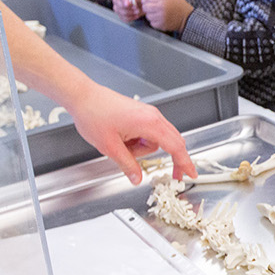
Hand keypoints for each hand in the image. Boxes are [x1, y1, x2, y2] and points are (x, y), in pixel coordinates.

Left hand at [67, 82, 196, 182]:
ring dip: (145, 149)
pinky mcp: (142, 113)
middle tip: (172, 175)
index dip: (185, 162)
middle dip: (172, 159)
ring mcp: (148, 114)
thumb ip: (127, 164)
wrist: (83, 96)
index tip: (191, 173)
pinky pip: (150, 132)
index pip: (175, 147)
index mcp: (149, 123)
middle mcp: (153, 116)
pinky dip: (142, 141)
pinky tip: (125, 140)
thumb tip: (137, 178)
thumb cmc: (94, 114)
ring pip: (158, 139)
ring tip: (123, 147)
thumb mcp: (109, 147)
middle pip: (173, 142)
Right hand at [111, 0, 143, 21]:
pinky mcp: (120, 13)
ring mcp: (117, 6)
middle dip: (128, 8)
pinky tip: (136, 16)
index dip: (124, 0)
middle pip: (118, 4)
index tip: (128, 4)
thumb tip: (131, 0)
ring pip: (120, 11)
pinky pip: (122, 17)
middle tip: (137, 9)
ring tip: (138, 11)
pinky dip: (130, 18)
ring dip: (130, 13)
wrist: (143, 1)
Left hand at [140, 0, 191, 32]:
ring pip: (148, 16)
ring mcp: (161, 17)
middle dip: (146, 7)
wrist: (188, 18)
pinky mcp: (161, 25)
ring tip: (158, 14)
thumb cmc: (180, 7)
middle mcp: (161, 8)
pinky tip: (160, 19)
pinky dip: (154, 22)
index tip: (146, 1)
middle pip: (145, 7)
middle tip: (150, 8)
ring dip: (151, 15)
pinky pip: (152, 23)